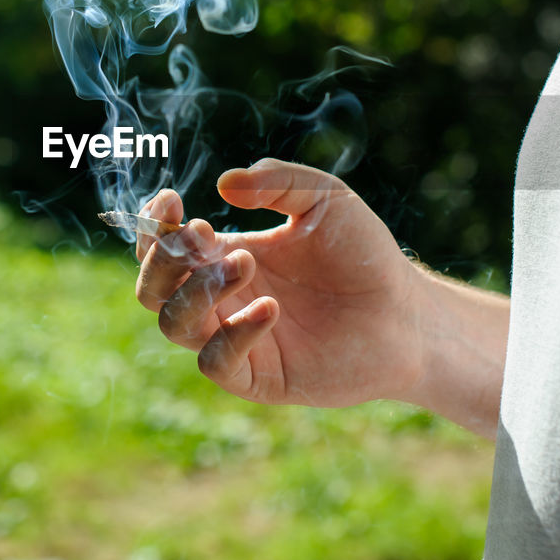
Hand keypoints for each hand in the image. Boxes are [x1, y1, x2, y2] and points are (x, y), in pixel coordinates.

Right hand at [134, 158, 428, 406]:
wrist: (407, 313)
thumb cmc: (364, 255)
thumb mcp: (324, 199)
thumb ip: (278, 181)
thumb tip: (223, 185)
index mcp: (225, 255)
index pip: (162, 245)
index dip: (152, 224)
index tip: (171, 201)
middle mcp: (220, 299)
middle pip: (151, 288)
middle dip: (162, 260)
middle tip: (201, 236)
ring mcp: (234, 339)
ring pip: (173, 323)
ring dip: (196, 290)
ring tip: (247, 264)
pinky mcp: (257, 377)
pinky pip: (214, 362)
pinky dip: (232, 334)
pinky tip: (272, 310)